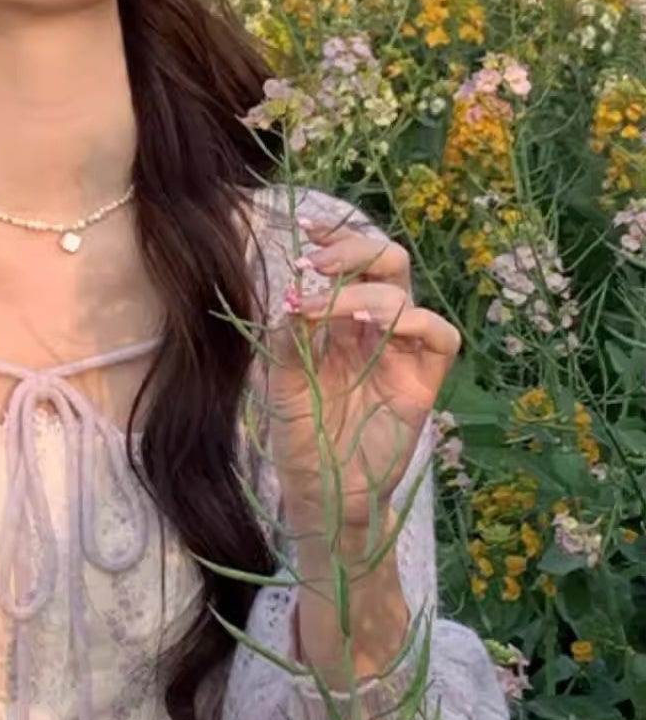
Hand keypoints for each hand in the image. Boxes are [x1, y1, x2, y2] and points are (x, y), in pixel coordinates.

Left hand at [262, 211, 460, 540]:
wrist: (321, 492)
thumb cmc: (300, 436)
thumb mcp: (280, 380)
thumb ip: (288, 337)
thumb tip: (294, 297)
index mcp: (340, 322)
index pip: (349, 263)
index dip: (336, 238)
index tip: (306, 228)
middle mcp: (374, 330)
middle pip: (388, 263)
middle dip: (354, 251)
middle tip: (315, 265)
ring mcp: (400, 355)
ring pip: (407, 293)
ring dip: (365, 291)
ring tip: (326, 310)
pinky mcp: (422, 383)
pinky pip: (439, 337)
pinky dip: (412, 321)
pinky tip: (373, 329)